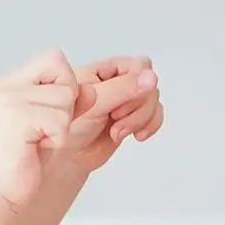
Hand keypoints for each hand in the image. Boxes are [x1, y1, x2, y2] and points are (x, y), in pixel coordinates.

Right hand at [0, 49, 78, 211]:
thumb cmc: (21, 163)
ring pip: (66, 100)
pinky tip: (36, 149)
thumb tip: (93, 91)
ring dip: (62, 128)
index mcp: (12, 84)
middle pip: (66, 78)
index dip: (67, 85)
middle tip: (44, 133)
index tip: (53, 116)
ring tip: (37, 142)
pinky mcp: (16, 118)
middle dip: (67, 109)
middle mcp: (8, 87)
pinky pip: (60, 121)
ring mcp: (10, 100)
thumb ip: (71, 104)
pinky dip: (56, 140)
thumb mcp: (50, 126)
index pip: (55, 59)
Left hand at [53, 56, 162, 172]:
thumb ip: (123, 88)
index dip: (136, 86)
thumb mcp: (94, 103)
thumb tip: (151, 77)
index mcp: (103, 70)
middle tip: (115, 119)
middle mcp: (117, 83)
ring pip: (153, 100)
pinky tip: (136, 135)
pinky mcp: (133, 118)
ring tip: (118, 132)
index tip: (118, 106)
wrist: (68, 158)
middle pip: (149, 84)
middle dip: (137, 107)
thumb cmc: (70, 128)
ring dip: (141, 119)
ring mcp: (126, 101)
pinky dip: (150, 126)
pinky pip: (156, 115)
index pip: (138, 66)